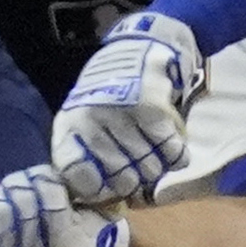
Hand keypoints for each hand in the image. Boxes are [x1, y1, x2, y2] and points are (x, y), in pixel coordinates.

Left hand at [49, 11, 201, 204]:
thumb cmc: (107, 93)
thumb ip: (82, 155)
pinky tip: (170, 147)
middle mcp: (93, 122)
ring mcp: (124, 117)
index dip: (93, 190)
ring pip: (149, 170)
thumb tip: (94, 196)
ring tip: (152, 152)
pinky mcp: (154, 111)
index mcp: (70, 126)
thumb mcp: (80, 118)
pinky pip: (172, 153)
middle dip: (132, 180)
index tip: (105, 189)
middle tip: (136, 168)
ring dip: (155, 168)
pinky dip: (175, 156)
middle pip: (121, 180)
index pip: (75, 175)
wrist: (136, 50)